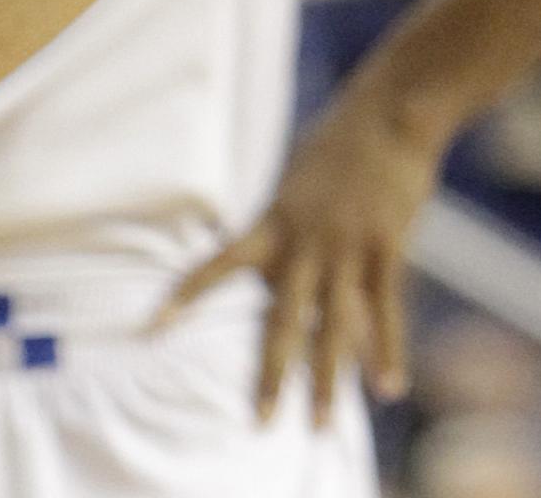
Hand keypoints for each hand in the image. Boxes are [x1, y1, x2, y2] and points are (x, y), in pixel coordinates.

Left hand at [155, 85, 446, 424]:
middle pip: (282, 320)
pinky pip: (386, 313)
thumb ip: (280, 226)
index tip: (152, 326)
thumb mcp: (292, 182)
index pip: (216, 265)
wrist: (387, 117)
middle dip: (272, 375)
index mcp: (271, 222)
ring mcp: (347, 250)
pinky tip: (387, 388)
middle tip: (260, 422)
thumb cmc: (335, 145)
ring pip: (334, 329)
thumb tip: (268, 261)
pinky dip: (388, 353)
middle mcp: (304, 243)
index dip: (184, 295)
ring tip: (319, 423)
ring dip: (328, 381)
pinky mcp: (386, 252)